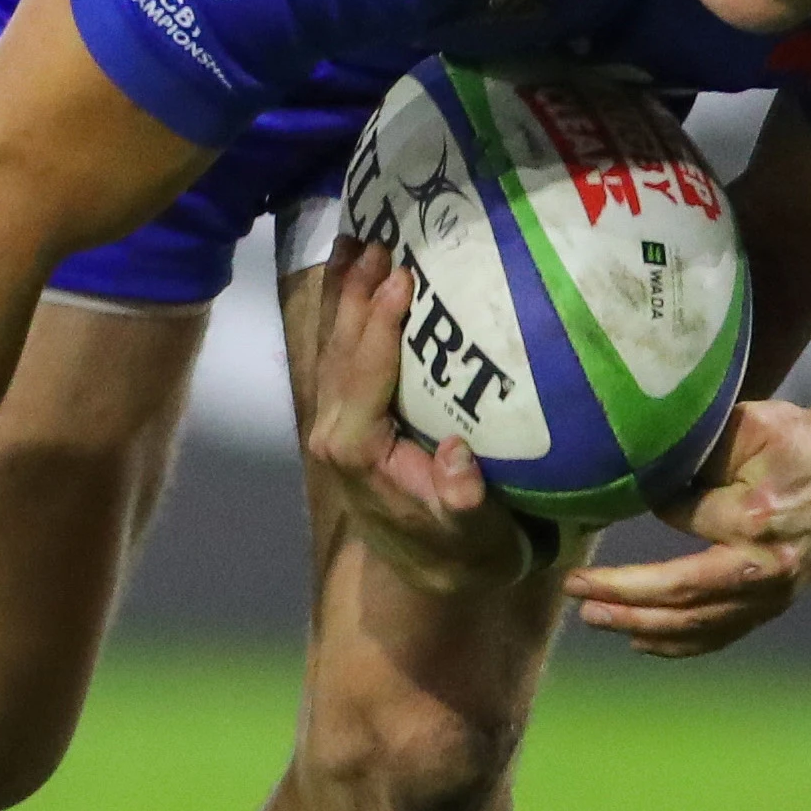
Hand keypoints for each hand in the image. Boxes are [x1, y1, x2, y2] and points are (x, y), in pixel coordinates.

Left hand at [304, 246, 541, 594]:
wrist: (438, 572)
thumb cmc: (469, 550)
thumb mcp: (478, 539)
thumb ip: (464, 506)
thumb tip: (459, 464)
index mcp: (360, 457)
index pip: (362, 381)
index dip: (378, 330)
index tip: (401, 282)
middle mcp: (336, 437)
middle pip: (338, 353)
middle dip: (356, 295)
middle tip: (381, 240)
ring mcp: (335, 424)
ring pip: (332, 348)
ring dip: (344, 293)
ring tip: (359, 238)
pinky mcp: (345, 416)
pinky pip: (339, 353)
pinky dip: (345, 310)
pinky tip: (353, 271)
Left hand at [564, 394, 810, 657]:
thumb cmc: (798, 440)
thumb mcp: (747, 426)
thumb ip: (694, 453)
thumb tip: (640, 482)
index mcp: (753, 518)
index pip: (681, 518)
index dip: (650, 503)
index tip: (619, 491)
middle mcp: (764, 567)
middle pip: (679, 593)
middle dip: (620, 594)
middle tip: (575, 590)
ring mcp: (775, 593)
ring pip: (697, 624)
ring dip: (640, 625)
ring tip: (594, 617)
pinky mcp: (780, 604)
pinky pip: (722, 634)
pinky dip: (679, 644)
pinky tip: (642, 641)